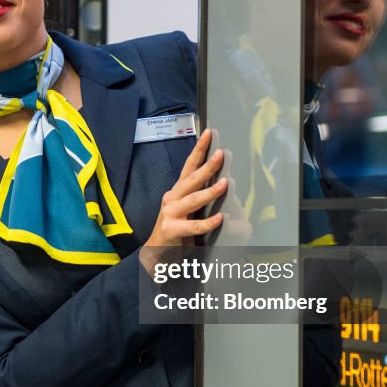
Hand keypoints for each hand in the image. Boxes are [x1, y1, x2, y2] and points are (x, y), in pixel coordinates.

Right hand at [144, 129, 226, 248]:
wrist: (158, 253)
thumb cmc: (178, 229)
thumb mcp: (190, 209)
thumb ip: (204, 196)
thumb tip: (228, 183)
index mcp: (178, 191)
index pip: (189, 166)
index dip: (199, 149)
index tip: (210, 133)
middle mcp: (172, 198)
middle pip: (191, 179)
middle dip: (207, 166)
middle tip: (221, 155)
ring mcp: (170, 214)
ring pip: (192, 200)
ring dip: (209, 192)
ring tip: (225, 184)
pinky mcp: (171, 230)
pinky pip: (193, 226)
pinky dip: (207, 222)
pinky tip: (220, 218)